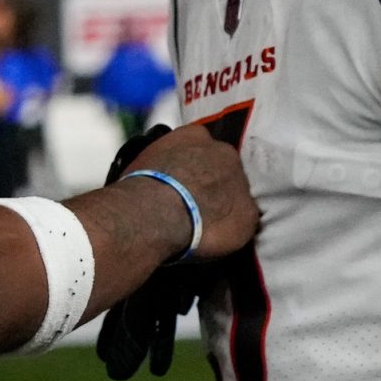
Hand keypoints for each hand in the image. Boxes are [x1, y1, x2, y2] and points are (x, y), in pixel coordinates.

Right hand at [95, 125, 253, 380]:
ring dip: (225, 210)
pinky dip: (232, 234)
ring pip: (237, 196)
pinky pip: (244, 224)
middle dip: (215, 186)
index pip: (203, 145)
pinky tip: (216, 245)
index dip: (195, 167)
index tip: (186, 183)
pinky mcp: (248, 214)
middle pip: (226, 168)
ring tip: (205, 231)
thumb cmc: (132, 191)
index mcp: (194, 136)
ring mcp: (239, 183)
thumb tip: (143, 182)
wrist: (146, 215)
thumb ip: (155, 165)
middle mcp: (223, 152)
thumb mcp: (140, 164)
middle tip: (196, 210)